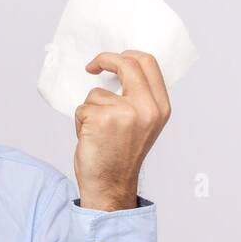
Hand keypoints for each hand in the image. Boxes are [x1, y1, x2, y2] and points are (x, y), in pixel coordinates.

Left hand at [73, 50, 171, 211]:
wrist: (110, 186)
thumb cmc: (121, 156)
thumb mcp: (143, 124)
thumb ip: (138, 98)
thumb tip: (120, 69)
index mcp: (160, 107)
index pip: (148, 63)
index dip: (128, 55)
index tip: (113, 59)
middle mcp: (147, 108)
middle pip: (126, 64)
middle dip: (104, 59)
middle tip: (92, 66)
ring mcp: (125, 112)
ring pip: (96, 93)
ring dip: (90, 109)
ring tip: (97, 132)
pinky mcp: (102, 119)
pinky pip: (83, 108)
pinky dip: (80, 122)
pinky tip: (90, 138)